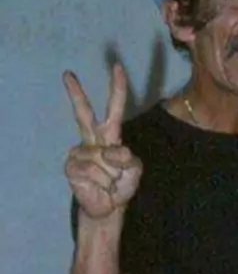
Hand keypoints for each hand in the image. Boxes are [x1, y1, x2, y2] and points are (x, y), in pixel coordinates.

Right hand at [63, 64, 142, 219]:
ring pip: (102, 158)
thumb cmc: (121, 184)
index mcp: (110, 135)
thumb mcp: (134, 169)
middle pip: (83, 113)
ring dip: (111, 174)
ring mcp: (79, 152)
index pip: (114, 108)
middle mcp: (92, 139)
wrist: (108, 207)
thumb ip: (129, 158)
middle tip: (67, 74)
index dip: (117, 88)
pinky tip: (99, 186)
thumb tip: (111, 152)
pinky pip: (93, 170)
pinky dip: (102, 182)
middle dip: (76, 94)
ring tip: (108, 182)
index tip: (117, 67)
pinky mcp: (71, 166)